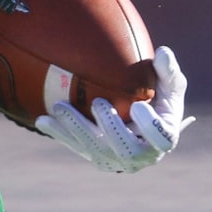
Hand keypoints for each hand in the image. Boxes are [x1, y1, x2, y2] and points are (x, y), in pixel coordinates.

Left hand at [36, 46, 189, 173]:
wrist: (142, 124)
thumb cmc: (160, 101)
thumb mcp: (170, 86)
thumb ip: (168, 71)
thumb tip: (162, 51)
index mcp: (164, 139)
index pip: (162, 138)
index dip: (149, 126)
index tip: (137, 106)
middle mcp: (141, 156)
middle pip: (124, 149)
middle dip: (109, 127)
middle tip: (98, 103)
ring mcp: (116, 160)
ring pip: (94, 149)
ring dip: (76, 129)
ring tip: (60, 107)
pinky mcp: (96, 158)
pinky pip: (76, 146)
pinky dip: (59, 133)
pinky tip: (42, 119)